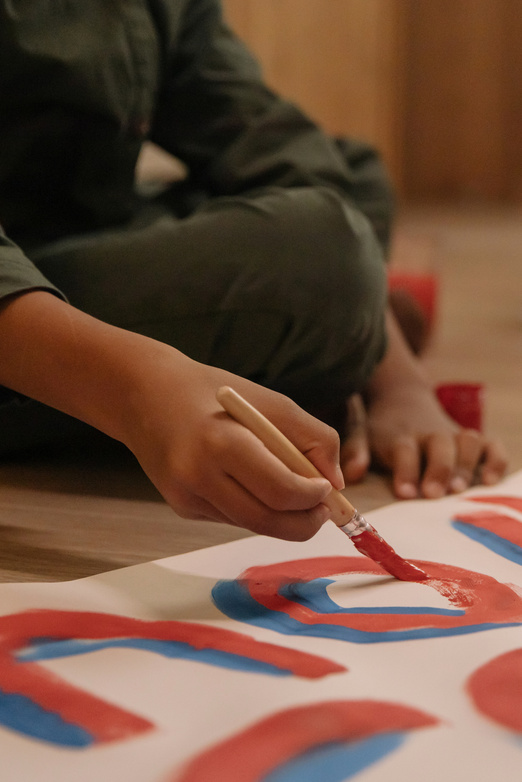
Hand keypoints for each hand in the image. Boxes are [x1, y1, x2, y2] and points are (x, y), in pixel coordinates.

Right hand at [122, 349, 343, 539]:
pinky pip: (232, 518)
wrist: (145, 395)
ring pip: (252, 524)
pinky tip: (245, 480)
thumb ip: (312, 437)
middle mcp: (198, 476)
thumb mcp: (270, 401)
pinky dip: (253, 508)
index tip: (328, 488)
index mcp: (222, 442)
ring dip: (281, 515)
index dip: (313, 496)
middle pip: (268, 521)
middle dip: (305, 521)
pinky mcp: (181, 508)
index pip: (280, 490)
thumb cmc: (214, 393)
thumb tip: (337, 483)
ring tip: (291, 490)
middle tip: (323, 509)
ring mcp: (186, 497)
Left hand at [341, 384, 507, 498]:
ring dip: (466, 464)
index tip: (404, 492)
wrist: (402, 397)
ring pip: (468, 442)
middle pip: (439, 445)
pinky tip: (490, 479)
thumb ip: (355, 453)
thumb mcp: (362, 435)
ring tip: (459, 489)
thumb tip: (351, 475)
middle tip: (432, 493)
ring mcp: (453, 435)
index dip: (405, 470)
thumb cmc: (382, 428)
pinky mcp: (472, 440)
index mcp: (401, 436)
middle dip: (438, 469)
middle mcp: (430, 434)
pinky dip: (496, 459)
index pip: (404, 449)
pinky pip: (492, 445)